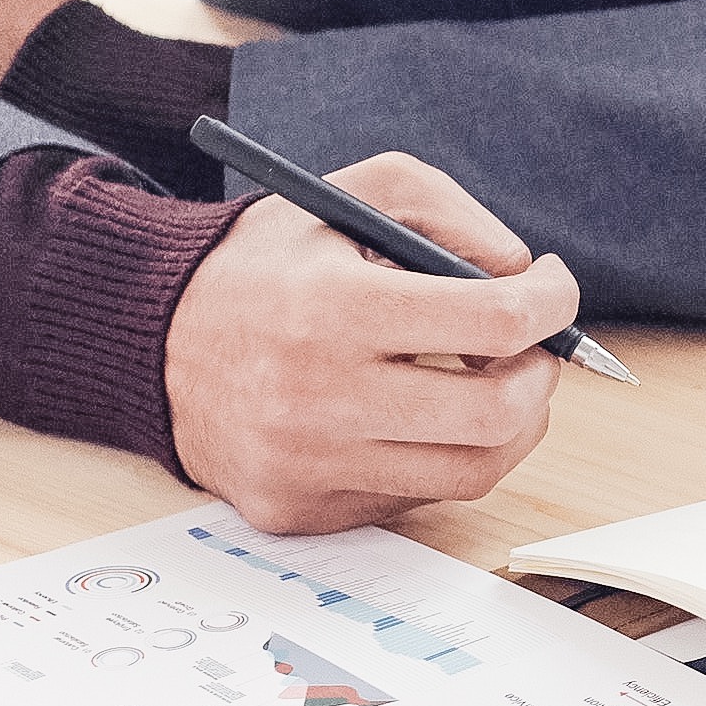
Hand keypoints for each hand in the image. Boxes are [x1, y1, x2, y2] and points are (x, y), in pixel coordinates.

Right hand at [162, 153, 571, 533]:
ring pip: (471, 472)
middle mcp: (316, 397)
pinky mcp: (299, 510)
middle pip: (496, 415)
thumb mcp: (354, 196)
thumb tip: (525, 280)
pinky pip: (415, 499)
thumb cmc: (269, 263)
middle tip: (533, 350)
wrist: (153, 337)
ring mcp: (306, 465)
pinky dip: (439, 456)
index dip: (552, 304)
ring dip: (510, 427)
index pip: (493, 322)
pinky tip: (417, 417)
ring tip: (492, 384)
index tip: (553, 290)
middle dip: (542, 377)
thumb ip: (451, 218)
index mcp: (333, 308)